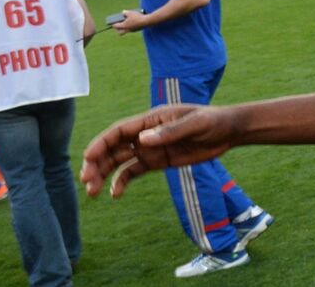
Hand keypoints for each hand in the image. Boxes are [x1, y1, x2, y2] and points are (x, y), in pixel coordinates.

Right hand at [81, 104, 237, 197]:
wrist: (228, 131)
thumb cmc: (212, 121)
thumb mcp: (195, 124)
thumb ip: (170, 132)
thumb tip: (142, 140)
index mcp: (151, 120)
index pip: (119, 131)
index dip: (101, 143)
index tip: (88, 157)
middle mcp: (146, 134)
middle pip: (113, 148)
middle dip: (96, 163)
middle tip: (86, 181)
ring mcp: (150, 148)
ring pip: (119, 161)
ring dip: (103, 175)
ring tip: (92, 193)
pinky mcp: (157, 161)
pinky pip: (133, 171)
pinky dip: (121, 182)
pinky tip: (115, 194)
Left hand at [112, 10, 145, 34]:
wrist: (146, 21)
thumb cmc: (137, 17)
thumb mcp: (130, 13)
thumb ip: (125, 12)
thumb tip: (123, 12)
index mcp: (124, 26)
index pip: (116, 26)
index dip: (113, 24)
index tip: (112, 23)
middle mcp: (127, 29)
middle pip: (120, 33)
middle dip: (118, 30)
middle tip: (119, 25)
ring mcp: (132, 31)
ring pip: (126, 31)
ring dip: (125, 28)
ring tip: (127, 22)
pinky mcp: (137, 30)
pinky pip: (131, 29)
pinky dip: (130, 27)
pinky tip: (134, 22)